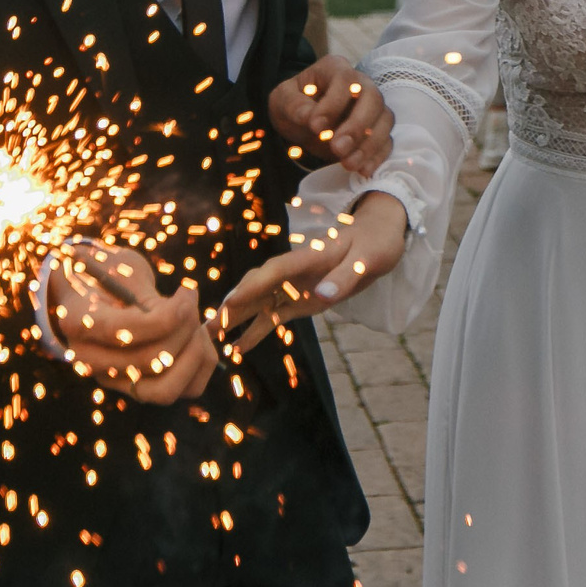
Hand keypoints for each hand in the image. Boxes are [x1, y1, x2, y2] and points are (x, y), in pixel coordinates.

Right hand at [46, 244, 217, 403]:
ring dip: (195, 352)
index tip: (186, 293)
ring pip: (167, 389)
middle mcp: (89, 361)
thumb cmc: (110, 274)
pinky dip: (202, 362)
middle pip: (150, 362)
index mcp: (76, 322)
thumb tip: (186, 309)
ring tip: (195, 319)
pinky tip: (201, 333)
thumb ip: (148, 296)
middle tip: (190, 299)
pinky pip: (184, 389)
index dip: (165, 317)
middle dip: (184, 329)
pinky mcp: (141, 387)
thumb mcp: (122, 270)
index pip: (124, 332)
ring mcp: (114, 380)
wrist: (94, 292)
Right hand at [217, 191, 408, 354]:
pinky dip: (256, 331)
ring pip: (259, 303)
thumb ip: (346, 277)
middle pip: (258, 287)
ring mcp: (295, 286)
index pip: (276, 270)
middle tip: (207, 326)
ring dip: (236, 320)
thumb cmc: (375, 243)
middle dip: (233, 306)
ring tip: (210, 339)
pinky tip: (238, 348)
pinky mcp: (299, 301)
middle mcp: (295, 272)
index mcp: (310, 257)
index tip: (231, 301)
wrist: (379, 238)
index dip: (253, 285)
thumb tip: (323, 295)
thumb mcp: (370, 259)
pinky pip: (273, 317)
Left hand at [269, 55, 392, 174]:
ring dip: (369, 144)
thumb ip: (293, 105)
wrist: (302, 123)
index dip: (333, 103)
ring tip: (347, 163)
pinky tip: (362, 170)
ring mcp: (372, 107)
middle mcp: (360, 84)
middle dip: (357, 126)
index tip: (315, 127)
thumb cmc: (293, 105)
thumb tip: (310, 118)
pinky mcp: (377, 129)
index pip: (345, 79)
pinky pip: (387, 141)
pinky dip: (377, 156)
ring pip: (384, 120)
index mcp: (334, 69)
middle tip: (337, 148)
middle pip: (373, 98)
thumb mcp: (282, 100)